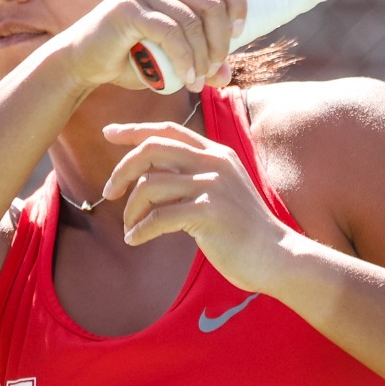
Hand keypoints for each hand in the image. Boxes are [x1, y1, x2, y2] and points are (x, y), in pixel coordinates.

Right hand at [52, 0, 247, 92]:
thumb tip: (227, 76)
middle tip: (214, 70)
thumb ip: (199, 62)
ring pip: (192, 21)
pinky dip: (184, 59)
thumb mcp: (170, 60)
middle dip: (220, 41)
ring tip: (199, 81)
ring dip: (202, 56)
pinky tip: (187, 79)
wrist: (81, 63)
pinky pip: (170, 33)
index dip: (237, 4)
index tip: (237, 35)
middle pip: (212, 3)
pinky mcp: (128, 8)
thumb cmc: (126, 59)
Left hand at [100, 119, 294, 292]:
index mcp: (216, 153)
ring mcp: (212, 186)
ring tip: (131, 228)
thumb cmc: (241, 229)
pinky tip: (135, 240)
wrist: (276, 255)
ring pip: (149, 185)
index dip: (134, 130)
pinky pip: (158, 217)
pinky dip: (140, 230)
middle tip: (108, 193)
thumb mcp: (218, 190)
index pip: (168, 131)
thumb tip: (145, 175)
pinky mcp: (208, 213)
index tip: (108, 133)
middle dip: (121, 170)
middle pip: (152, 149)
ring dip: (131, 210)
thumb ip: (188, 176)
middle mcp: (214, 162)